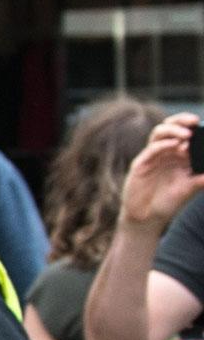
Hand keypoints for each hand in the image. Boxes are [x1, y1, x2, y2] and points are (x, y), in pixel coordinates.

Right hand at [120, 114, 203, 230]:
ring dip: (173, 130)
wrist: (147, 218)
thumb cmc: (168, 202)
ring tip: (186, 135)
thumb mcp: (191, 188)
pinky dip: (163, 144)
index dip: (192, 126)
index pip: (185, 132)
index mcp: (179, 154)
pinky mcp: (141, 164)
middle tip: (194, 122)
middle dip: (181, 120)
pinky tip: (175, 145)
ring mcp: (152, 157)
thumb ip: (202, 178)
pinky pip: (151, 149)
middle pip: (171, 127)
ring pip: (159, 134)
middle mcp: (165, 152)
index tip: (203, 125)